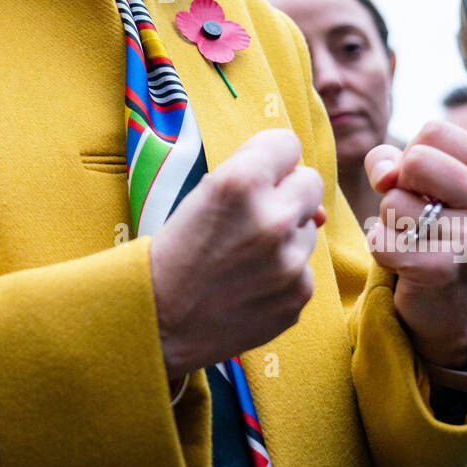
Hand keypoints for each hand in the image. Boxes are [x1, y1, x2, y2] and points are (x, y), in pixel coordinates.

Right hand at [149, 129, 325, 379]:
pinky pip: (304, 269)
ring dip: (286, 235)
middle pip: (310, 182)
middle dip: (287, 192)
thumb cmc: (171, 254)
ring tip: (245, 256)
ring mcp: (290, 261)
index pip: (287, 143)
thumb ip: (250, 178)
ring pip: (309, 228)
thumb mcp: (199, 197)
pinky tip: (250, 284)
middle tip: (256, 213)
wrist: (156, 322)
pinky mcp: (298, 295)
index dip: (270, 157)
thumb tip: (304, 191)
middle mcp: (273, 218)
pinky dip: (283, 273)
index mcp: (241, 183)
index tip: (258, 172)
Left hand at [364, 120, 466, 367]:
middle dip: (401, 187)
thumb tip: (385, 177)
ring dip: (390, 222)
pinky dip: (381, 249)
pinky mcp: (444, 272)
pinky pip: (381, 241)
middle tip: (420, 217)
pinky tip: (407, 264)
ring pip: (393, 201)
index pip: (434, 131)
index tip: (430, 190)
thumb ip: (390, 160)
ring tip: (418, 241)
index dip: (414, 158)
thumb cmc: (432, 226)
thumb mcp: (419, 182)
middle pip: (416, 161)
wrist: (449, 305)